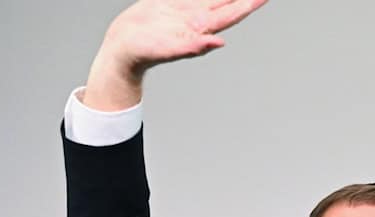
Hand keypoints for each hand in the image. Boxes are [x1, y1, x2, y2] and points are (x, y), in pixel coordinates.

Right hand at [83, 0, 268, 109]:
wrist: (123, 46)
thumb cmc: (144, 53)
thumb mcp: (171, 50)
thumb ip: (195, 47)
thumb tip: (219, 44)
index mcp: (202, 28)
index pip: (234, 13)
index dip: (251, 4)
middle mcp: (199, 18)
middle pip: (230, 1)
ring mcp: (187, 9)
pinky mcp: (172, 2)